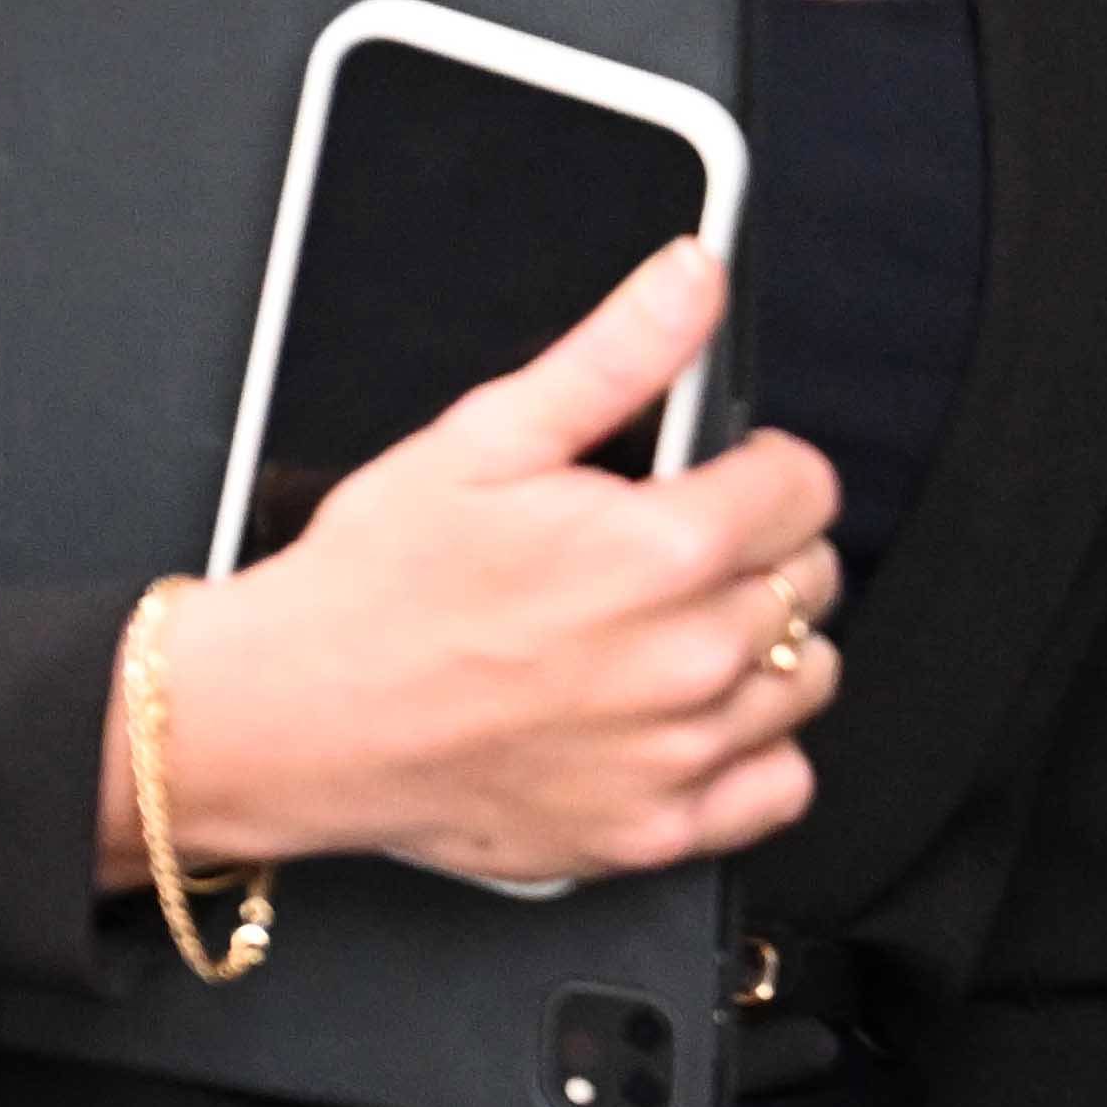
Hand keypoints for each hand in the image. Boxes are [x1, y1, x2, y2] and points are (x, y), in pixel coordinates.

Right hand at [101, 240, 845, 890]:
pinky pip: (778, 787)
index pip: (808, 486)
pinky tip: (688, 719)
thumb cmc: (373, 584)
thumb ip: (616, 353)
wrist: (292, 718)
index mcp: (661, 550)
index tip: (716, 477)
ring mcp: (676, 756)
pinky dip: (752, 753)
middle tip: (672, 552)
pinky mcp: (653, 832)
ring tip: (674, 631)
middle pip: (814, 578)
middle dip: (760, 548)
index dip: (761, 467)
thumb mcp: (486, 436)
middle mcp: (687, 659)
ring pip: (806, 677)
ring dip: (762, 647)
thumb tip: (695, 274)